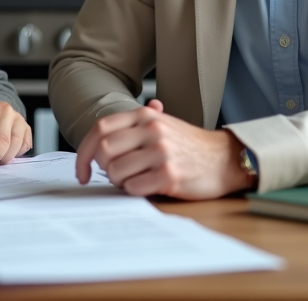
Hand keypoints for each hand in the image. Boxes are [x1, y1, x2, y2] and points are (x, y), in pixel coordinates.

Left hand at [74, 99, 253, 199]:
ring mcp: (161, 152)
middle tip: (114, 175)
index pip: (100, 129)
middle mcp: (152, 130)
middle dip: (103, 169)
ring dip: (119, 182)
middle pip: (104, 151)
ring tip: (134, 180)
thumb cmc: (190, 145)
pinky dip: (134, 191)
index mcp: (145, 116)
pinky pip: (134, 187)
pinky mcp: (170, 175)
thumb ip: (133, 125)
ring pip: (116, 171)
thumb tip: (100, 136)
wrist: (225, 159)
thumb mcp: (163, 124)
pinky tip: (147, 186)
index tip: (82, 170)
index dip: (84, 152)